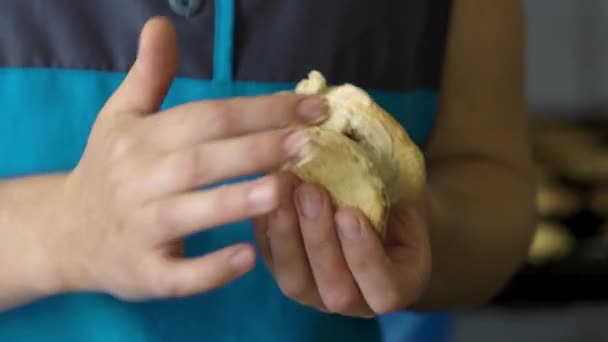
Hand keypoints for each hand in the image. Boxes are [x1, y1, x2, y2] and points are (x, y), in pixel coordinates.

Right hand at [46, 18, 326, 299]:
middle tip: (307, 142)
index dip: (258, 110)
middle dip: (255, 149)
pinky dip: (210, 270)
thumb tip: (160, 24)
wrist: (66, 234)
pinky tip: (248, 258)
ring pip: (188, 214)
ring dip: (236, 201)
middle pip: (201, 160)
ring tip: (285, 188)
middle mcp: (135, 182)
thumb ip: (148, 75)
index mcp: (137, 140)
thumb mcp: (120, 118)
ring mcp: (138, 231)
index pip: (205, 118)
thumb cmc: (108, 170)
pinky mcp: (143, 275)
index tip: (311, 108)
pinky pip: (177, 277)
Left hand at [253, 173, 430, 316]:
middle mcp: (355, 300)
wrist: (374, 208)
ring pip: (294, 280)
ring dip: (286, 233)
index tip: (350, 214)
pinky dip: (265, 226)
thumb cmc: (396, 199)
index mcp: (396, 286)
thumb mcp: (405, 191)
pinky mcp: (285, 273)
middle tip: (310, 191)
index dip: (364, 254)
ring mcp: (316, 293)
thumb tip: (361, 132)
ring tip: (282, 186)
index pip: (384, 289)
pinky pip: (270, 260)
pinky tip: (264, 189)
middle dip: (319, 239)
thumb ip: (392, 182)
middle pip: (334, 289)